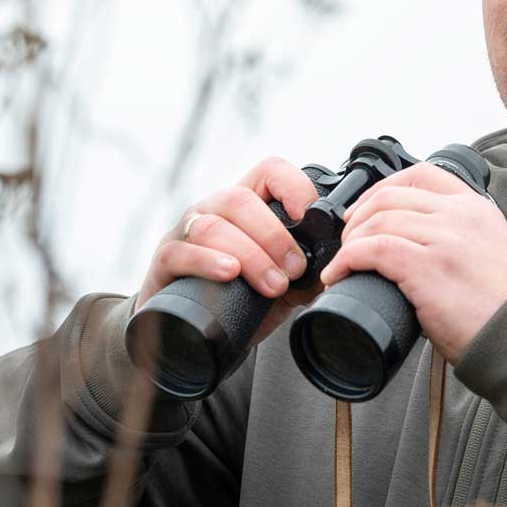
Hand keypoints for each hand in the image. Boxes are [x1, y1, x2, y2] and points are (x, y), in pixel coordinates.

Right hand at [136, 156, 323, 343]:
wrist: (195, 335)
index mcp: (247, 206)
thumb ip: (310, 270)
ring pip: (211, 225)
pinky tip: (229, 274)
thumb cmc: (242, 300)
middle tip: (295, 270)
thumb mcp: (284, 283)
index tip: (311, 217)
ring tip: (272, 286)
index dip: (294, 186)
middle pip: (240, 199)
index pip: (269, 171)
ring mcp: (185, 233)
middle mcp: (213, 210)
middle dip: (274, 236)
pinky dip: (208, 261)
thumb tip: (341, 264)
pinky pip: (180, 251)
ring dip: (250, 255)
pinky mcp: (165, 262)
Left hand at [318, 162, 506, 363]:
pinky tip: (340, 274)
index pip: (420, 174)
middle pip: (390, 196)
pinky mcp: (427, 266)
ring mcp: (444, 238)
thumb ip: (460, 238)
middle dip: (358, 216)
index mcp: (476, 207)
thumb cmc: (504, 308)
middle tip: (348, 241)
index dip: (382, 189)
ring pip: (377, 220)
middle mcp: (460, 215)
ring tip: (343, 261)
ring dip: (350, 241)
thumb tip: (416, 246)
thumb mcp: (489, 252)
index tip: (366, 210)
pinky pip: (372, 249)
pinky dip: (347, 259)